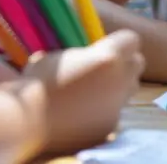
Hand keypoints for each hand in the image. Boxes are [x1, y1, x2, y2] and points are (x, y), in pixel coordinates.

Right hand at [24, 30, 144, 153]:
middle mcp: (120, 80)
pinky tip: (84, 111)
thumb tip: (88, 53)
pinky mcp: (110, 125)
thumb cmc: (38, 81)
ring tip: (94, 89)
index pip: (132, 40)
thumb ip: (82, 52)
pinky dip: (105, 109)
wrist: (28, 120)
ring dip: (117, 86)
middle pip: (138, 63)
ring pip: (130, 89)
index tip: (107, 45)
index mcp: (108, 57)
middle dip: (125, 62)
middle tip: (105, 67)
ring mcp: (117, 105)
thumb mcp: (60, 55)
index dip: (120, 41)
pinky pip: (115, 111)